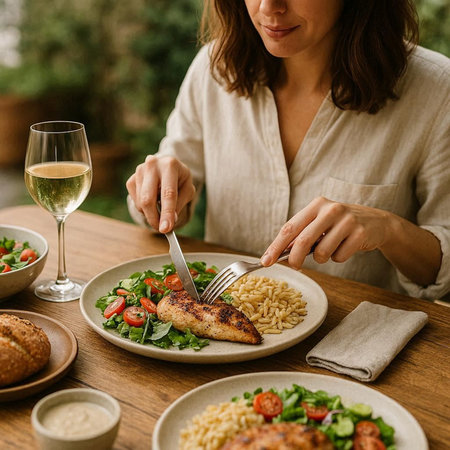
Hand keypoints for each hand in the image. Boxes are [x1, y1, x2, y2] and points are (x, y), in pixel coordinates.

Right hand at [126, 155, 195, 232]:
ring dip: (151, 213)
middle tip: (162, 229)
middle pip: (148, 199)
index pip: (168, 193)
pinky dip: (144, 208)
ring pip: (141, 203)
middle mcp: (152, 165)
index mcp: (170, 165)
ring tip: (161, 209)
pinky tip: (153, 202)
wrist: (167, 168)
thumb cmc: (179, 180)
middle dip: (154, 218)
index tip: (166, 229)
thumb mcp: (187, 190)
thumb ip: (180, 204)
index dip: (167, 213)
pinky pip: (135, 202)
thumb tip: (169, 221)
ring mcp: (139, 171)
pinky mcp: (131, 179)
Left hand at [261, 196, 391, 268]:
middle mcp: (330, 209)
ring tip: (331, 248)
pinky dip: (338, 258)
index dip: (275, 246)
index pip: (289, 228)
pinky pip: (339, 257)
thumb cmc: (339, 225)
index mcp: (315, 205)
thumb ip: (301, 235)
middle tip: (295, 266)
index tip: (266, 261)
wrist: (376, 222)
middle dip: (295, 259)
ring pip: (322, 252)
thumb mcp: (319, 223)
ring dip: (322, 258)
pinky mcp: (360, 233)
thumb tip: (280, 254)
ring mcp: (347, 221)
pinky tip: (345, 247)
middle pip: (303, 241)